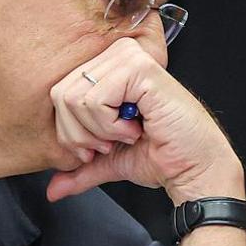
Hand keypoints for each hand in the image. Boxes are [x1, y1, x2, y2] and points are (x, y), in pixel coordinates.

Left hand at [45, 37, 243, 204]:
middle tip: (113, 143)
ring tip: (128, 133)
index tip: (102, 146)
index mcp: (108, 68)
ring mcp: (129, 57)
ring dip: (99, 131)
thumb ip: (80, 168)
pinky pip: (95, 100)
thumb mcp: (109, 161)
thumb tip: (52, 190)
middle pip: (60, 94)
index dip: (71, 131)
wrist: (193, 168)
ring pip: (74, 97)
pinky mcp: (140, 68)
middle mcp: (117, 55)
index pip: (59, 92)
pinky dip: (111, 126)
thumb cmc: (162, 157)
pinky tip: (136, 127)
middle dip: (81, 134)